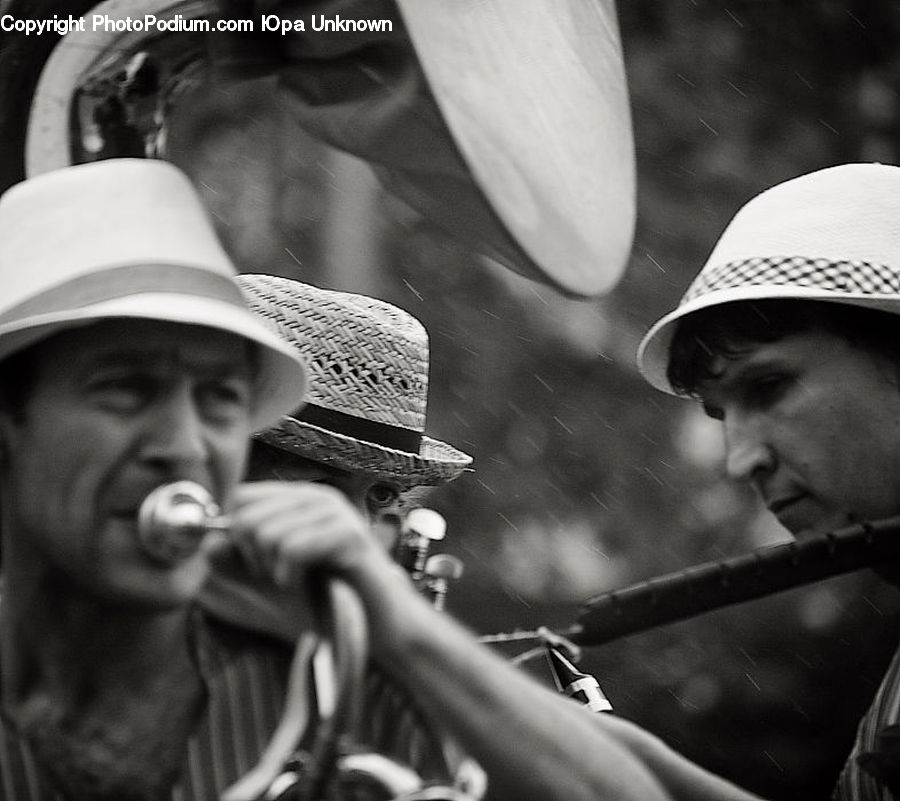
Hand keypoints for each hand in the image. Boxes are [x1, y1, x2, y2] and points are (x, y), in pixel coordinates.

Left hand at [224, 480, 390, 589]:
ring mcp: (337, 514)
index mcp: (301, 500)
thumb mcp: (270, 583)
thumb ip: (237, 564)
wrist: (378, 628)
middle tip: (276, 577)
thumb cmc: (326, 603)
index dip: (236, 534)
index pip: (241, 496)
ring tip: (293, 582)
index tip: (255, 562)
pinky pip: (292, 547)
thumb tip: (210, 542)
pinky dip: (289, 575)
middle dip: (251, 557)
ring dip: (272, 570)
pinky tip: (303, 584)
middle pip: (247, 516)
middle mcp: (319, 498)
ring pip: (266, 533)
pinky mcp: (349, 536)